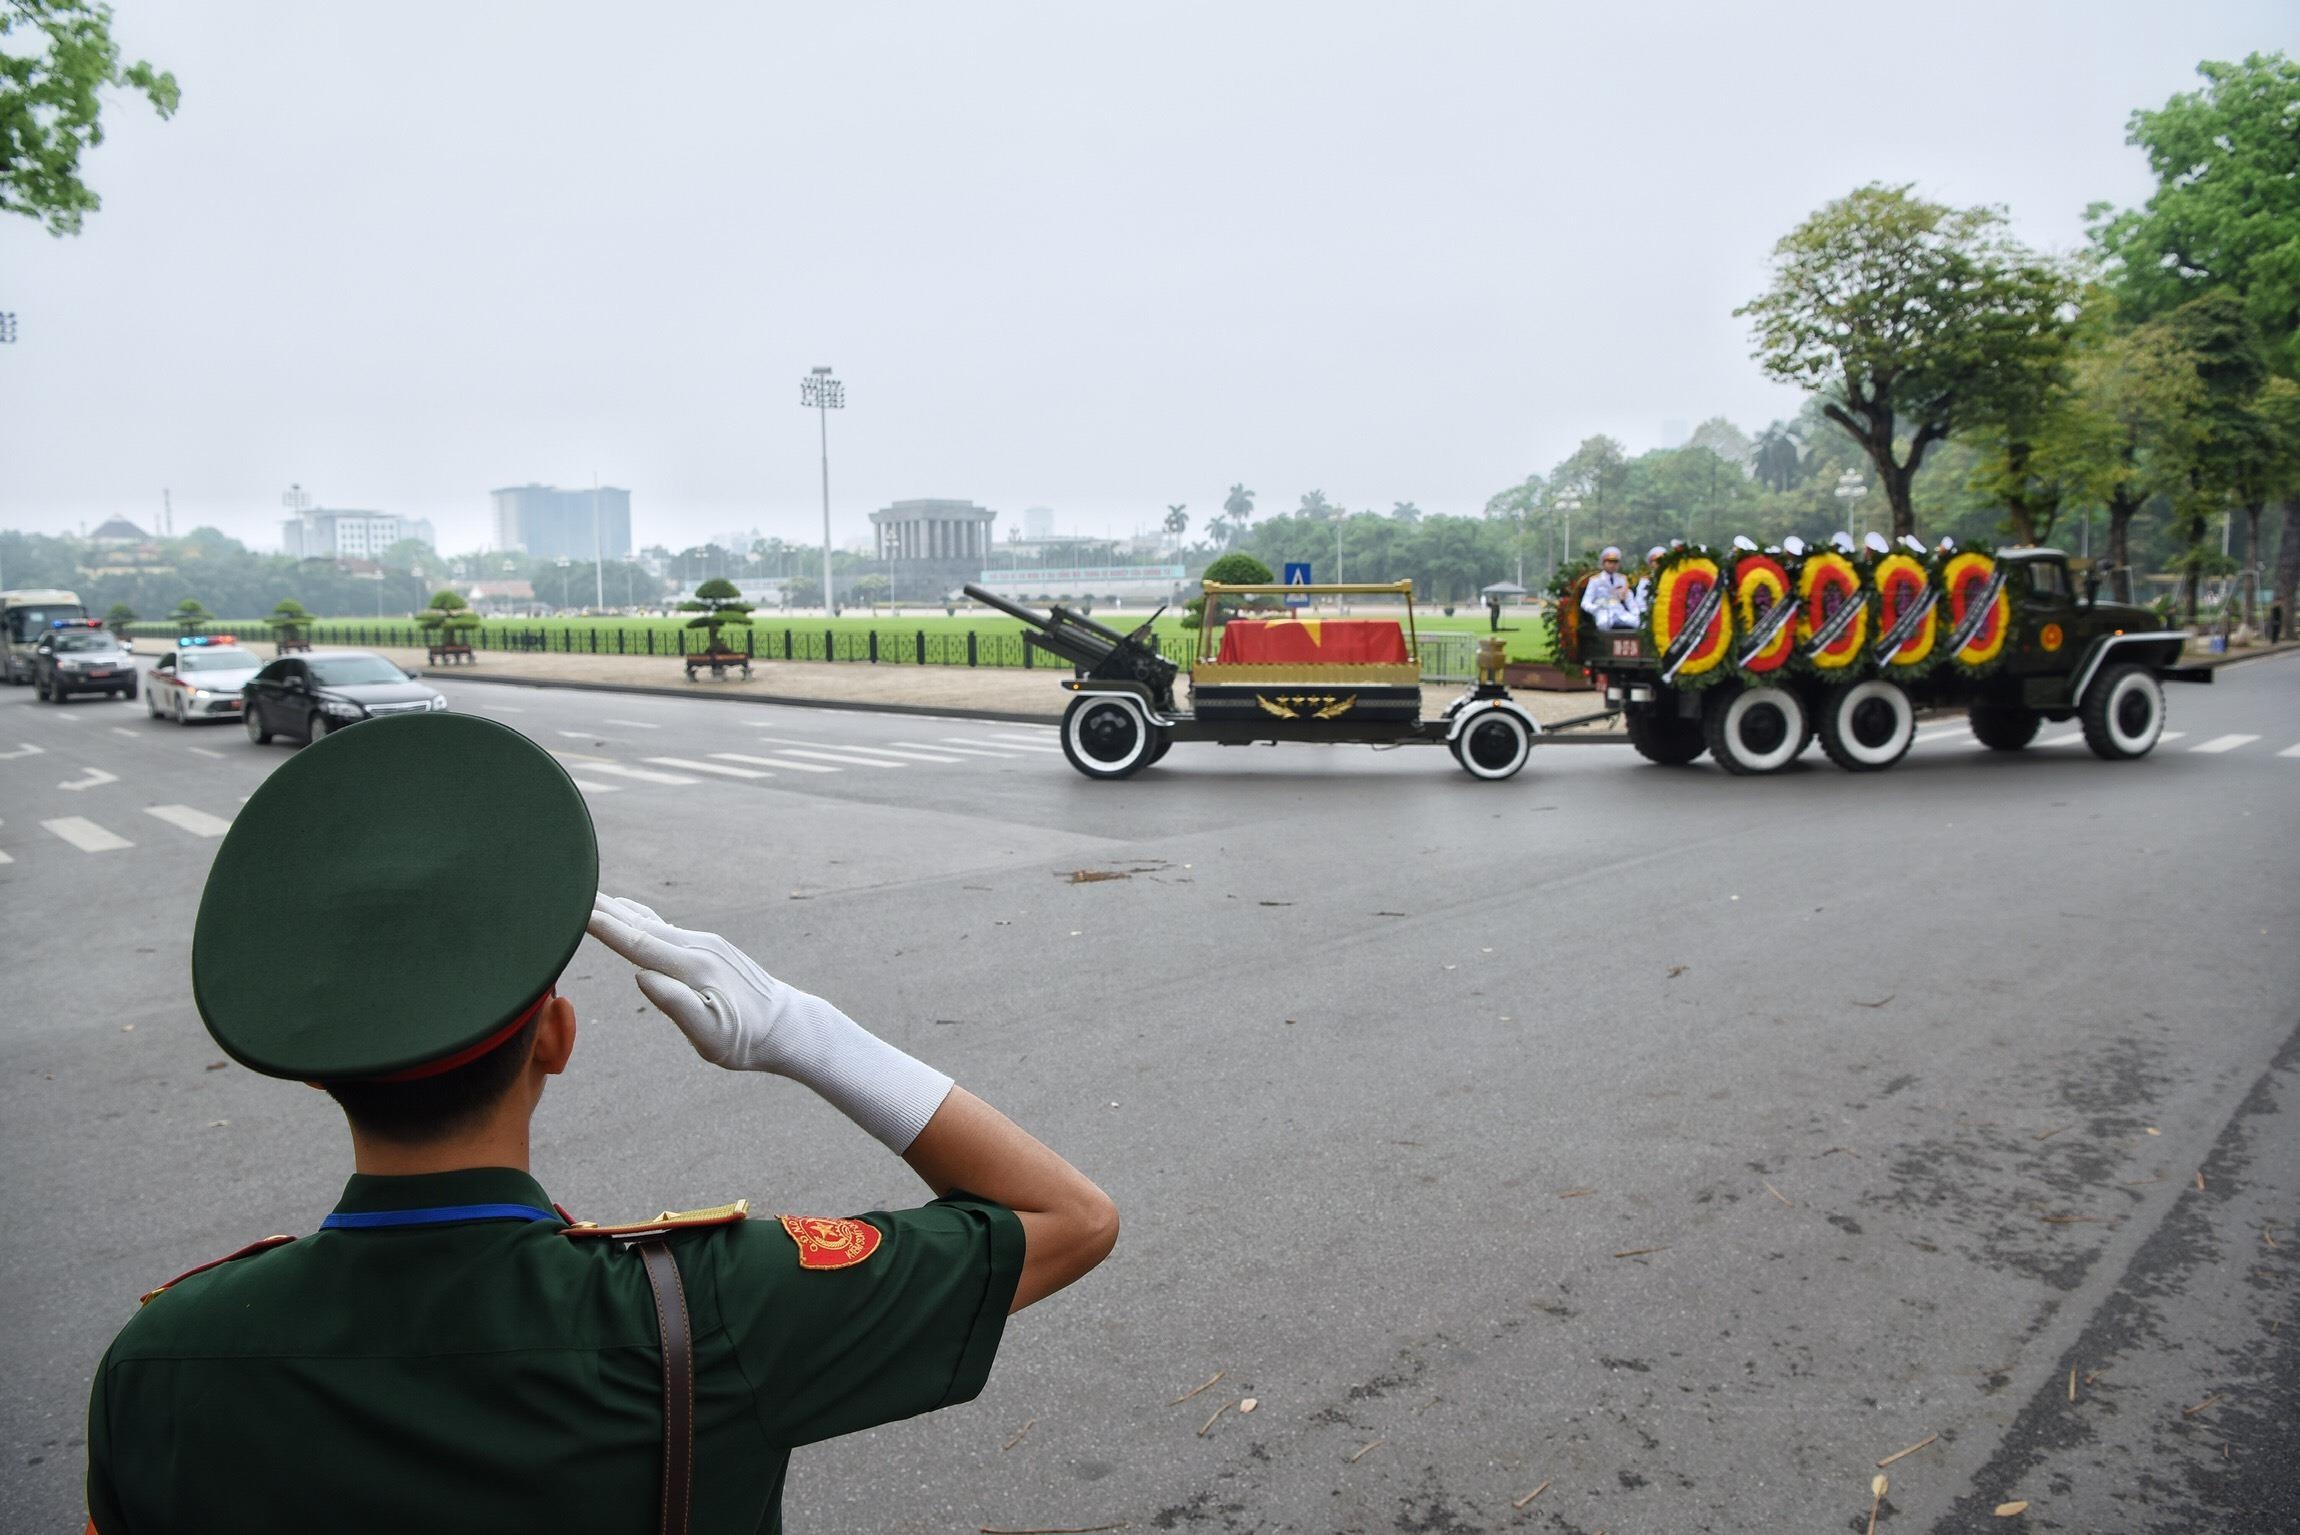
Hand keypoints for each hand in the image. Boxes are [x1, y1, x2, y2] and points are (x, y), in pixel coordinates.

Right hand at [586, 893, 793, 1071]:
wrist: (786, 1025)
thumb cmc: (745, 1038)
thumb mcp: (710, 1034)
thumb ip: (676, 1004)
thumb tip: (640, 975)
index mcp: (693, 967)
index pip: (638, 943)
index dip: (605, 927)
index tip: (576, 910)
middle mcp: (698, 947)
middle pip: (641, 924)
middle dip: (605, 908)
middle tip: (569, 888)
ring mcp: (706, 943)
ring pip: (653, 922)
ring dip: (621, 909)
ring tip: (592, 896)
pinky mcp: (710, 947)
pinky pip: (667, 927)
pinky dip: (642, 917)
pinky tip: (632, 913)